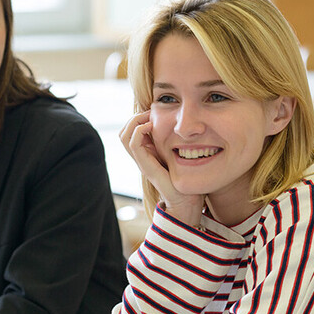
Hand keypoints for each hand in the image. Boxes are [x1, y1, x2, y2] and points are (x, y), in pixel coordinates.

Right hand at [120, 111, 203, 225]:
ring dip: (134, 121)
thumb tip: (189, 127)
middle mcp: (141, 157)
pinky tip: (152, 126)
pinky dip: (139, 130)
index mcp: (148, 154)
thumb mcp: (181, 156)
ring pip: (124, 135)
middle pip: (124, 132)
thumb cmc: (187, 180)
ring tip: (149, 117)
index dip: (139, 117)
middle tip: (150, 112)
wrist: (187, 201)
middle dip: (134, 117)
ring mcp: (142, 162)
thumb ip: (178, 144)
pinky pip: (133, 144)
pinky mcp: (146, 166)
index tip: (154, 111)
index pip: (131, 131)